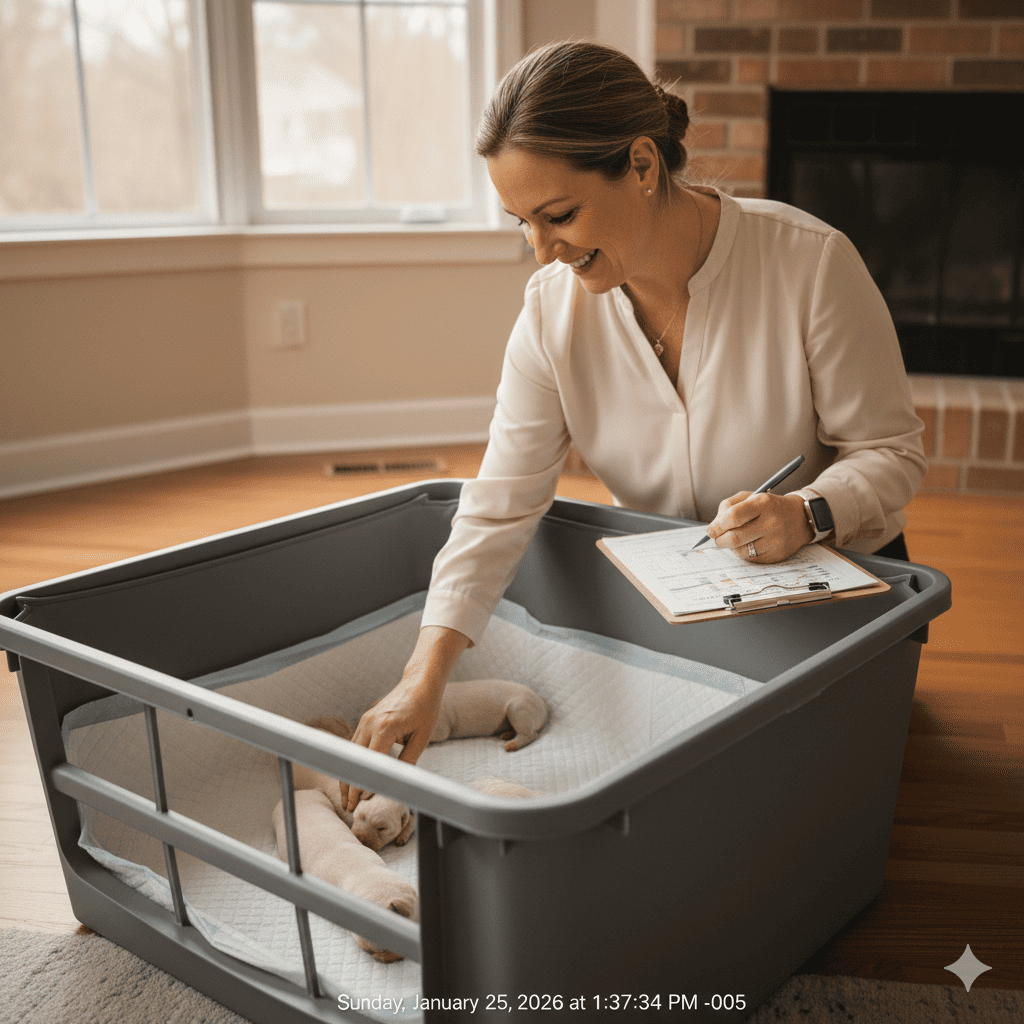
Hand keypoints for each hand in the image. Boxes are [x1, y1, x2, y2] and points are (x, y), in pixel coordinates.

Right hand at [340, 625, 468, 812]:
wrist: (420, 683)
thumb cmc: (425, 709)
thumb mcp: (422, 737)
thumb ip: (408, 761)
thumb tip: (398, 783)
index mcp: (385, 727)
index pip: (371, 762)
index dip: (365, 783)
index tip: (363, 802)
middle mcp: (370, 723)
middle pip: (355, 760)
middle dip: (350, 785)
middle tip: (349, 808)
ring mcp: (365, 720)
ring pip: (351, 753)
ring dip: (348, 775)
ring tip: (347, 798)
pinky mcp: (366, 720)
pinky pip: (355, 745)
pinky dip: (353, 762)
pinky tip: (352, 777)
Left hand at [705, 491, 812, 562]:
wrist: (801, 517)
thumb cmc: (770, 507)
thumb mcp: (751, 496)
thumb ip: (729, 506)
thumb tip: (714, 526)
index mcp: (763, 503)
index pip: (733, 516)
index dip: (717, 526)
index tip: (710, 530)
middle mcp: (771, 522)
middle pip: (735, 537)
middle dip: (720, 540)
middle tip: (717, 539)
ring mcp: (776, 540)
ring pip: (741, 551)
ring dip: (731, 548)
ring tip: (733, 540)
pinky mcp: (778, 554)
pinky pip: (751, 559)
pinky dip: (743, 553)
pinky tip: (746, 545)